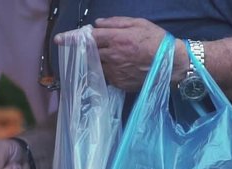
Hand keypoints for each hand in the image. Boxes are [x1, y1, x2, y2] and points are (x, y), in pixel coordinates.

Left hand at [55, 17, 187, 90]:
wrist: (172, 65)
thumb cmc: (157, 41)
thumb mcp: (138, 23)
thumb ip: (115, 23)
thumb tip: (97, 25)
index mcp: (117, 39)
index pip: (88, 38)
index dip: (71, 38)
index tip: (58, 40)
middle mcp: (112, 56)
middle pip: (89, 53)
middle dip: (85, 50)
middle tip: (89, 48)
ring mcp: (115, 72)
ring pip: (97, 65)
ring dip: (98, 61)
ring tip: (113, 57)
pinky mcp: (119, 83)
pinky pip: (107, 76)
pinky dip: (108, 70)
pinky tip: (120, 67)